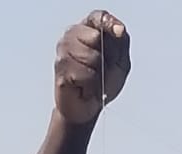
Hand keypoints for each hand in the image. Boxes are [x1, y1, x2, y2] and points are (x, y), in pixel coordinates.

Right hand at [54, 10, 129, 124]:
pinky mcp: (60, 67)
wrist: (88, 109)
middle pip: (96, 37)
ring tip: (92, 80)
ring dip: (97, 74)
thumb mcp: (120, 62)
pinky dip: (90, 85)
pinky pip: (84, 74)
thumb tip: (118, 31)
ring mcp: (64, 50)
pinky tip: (84, 87)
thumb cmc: (103, 83)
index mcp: (89, 29)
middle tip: (100, 71)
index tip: (119, 32)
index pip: (99, 17)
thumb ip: (121, 44)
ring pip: (90, 57)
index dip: (109, 23)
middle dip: (105, 58)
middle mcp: (73, 35)